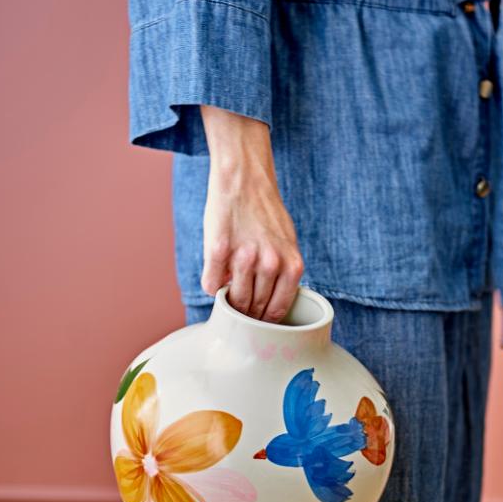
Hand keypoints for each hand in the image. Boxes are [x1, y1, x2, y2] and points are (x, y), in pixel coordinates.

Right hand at [199, 106, 304, 321]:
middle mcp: (270, 264)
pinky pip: (211, 285)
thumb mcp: (287, 243)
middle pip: (254, 308)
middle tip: (239, 313)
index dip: (264, 321)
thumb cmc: (265, 211)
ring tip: (228, 294)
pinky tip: (216, 274)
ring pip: (233, 300)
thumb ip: (283, 273)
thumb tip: (273, 306)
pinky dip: (212, 284)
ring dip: (229, 302)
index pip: (276, 311)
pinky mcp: (218, 251)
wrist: (244, 179)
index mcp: (291, 265)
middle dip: (246, 314)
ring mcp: (244, 258)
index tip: (256, 322)